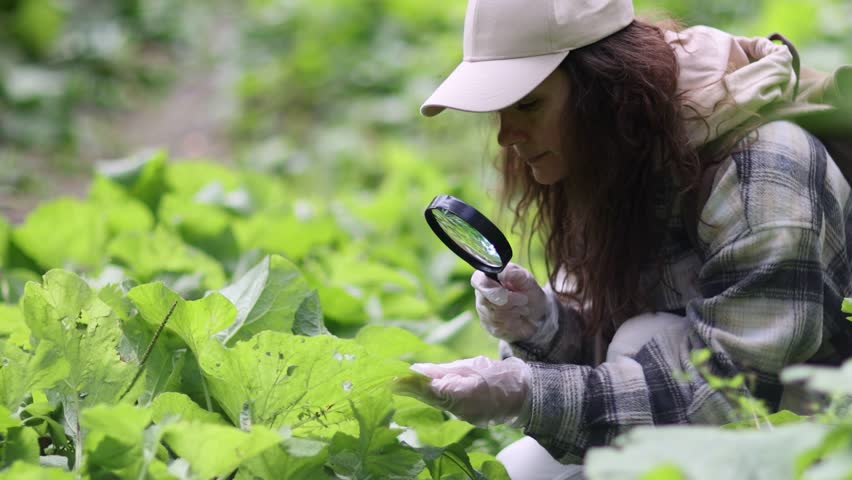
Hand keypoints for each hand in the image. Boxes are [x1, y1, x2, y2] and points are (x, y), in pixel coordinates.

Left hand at [396, 356, 530, 426]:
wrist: (525, 394)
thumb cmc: (499, 375)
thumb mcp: (471, 366)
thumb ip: (444, 371)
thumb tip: (418, 370)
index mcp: (464, 392)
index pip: (431, 389)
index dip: (411, 385)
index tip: (394, 379)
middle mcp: (462, 409)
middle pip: (430, 399)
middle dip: (410, 390)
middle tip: (390, 382)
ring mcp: (466, 417)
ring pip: (437, 403)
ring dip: (420, 393)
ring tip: (401, 383)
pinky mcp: (469, 419)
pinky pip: (447, 407)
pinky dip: (435, 398)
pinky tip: (424, 390)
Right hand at [472, 263, 557, 342]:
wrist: (537, 314)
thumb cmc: (529, 292)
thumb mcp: (526, 279)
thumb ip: (513, 272)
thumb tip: (500, 272)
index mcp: (487, 277)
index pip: (477, 281)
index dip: (489, 288)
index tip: (506, 293)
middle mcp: (481, 294)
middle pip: (487, 300)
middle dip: (510, 301)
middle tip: (523, 299)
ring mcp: (483, 312)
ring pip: (494, 315)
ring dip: (514, 311)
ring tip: (522, 307)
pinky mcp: (489, 326)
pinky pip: (499, 326)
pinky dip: (514, 322)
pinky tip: (518, 317)